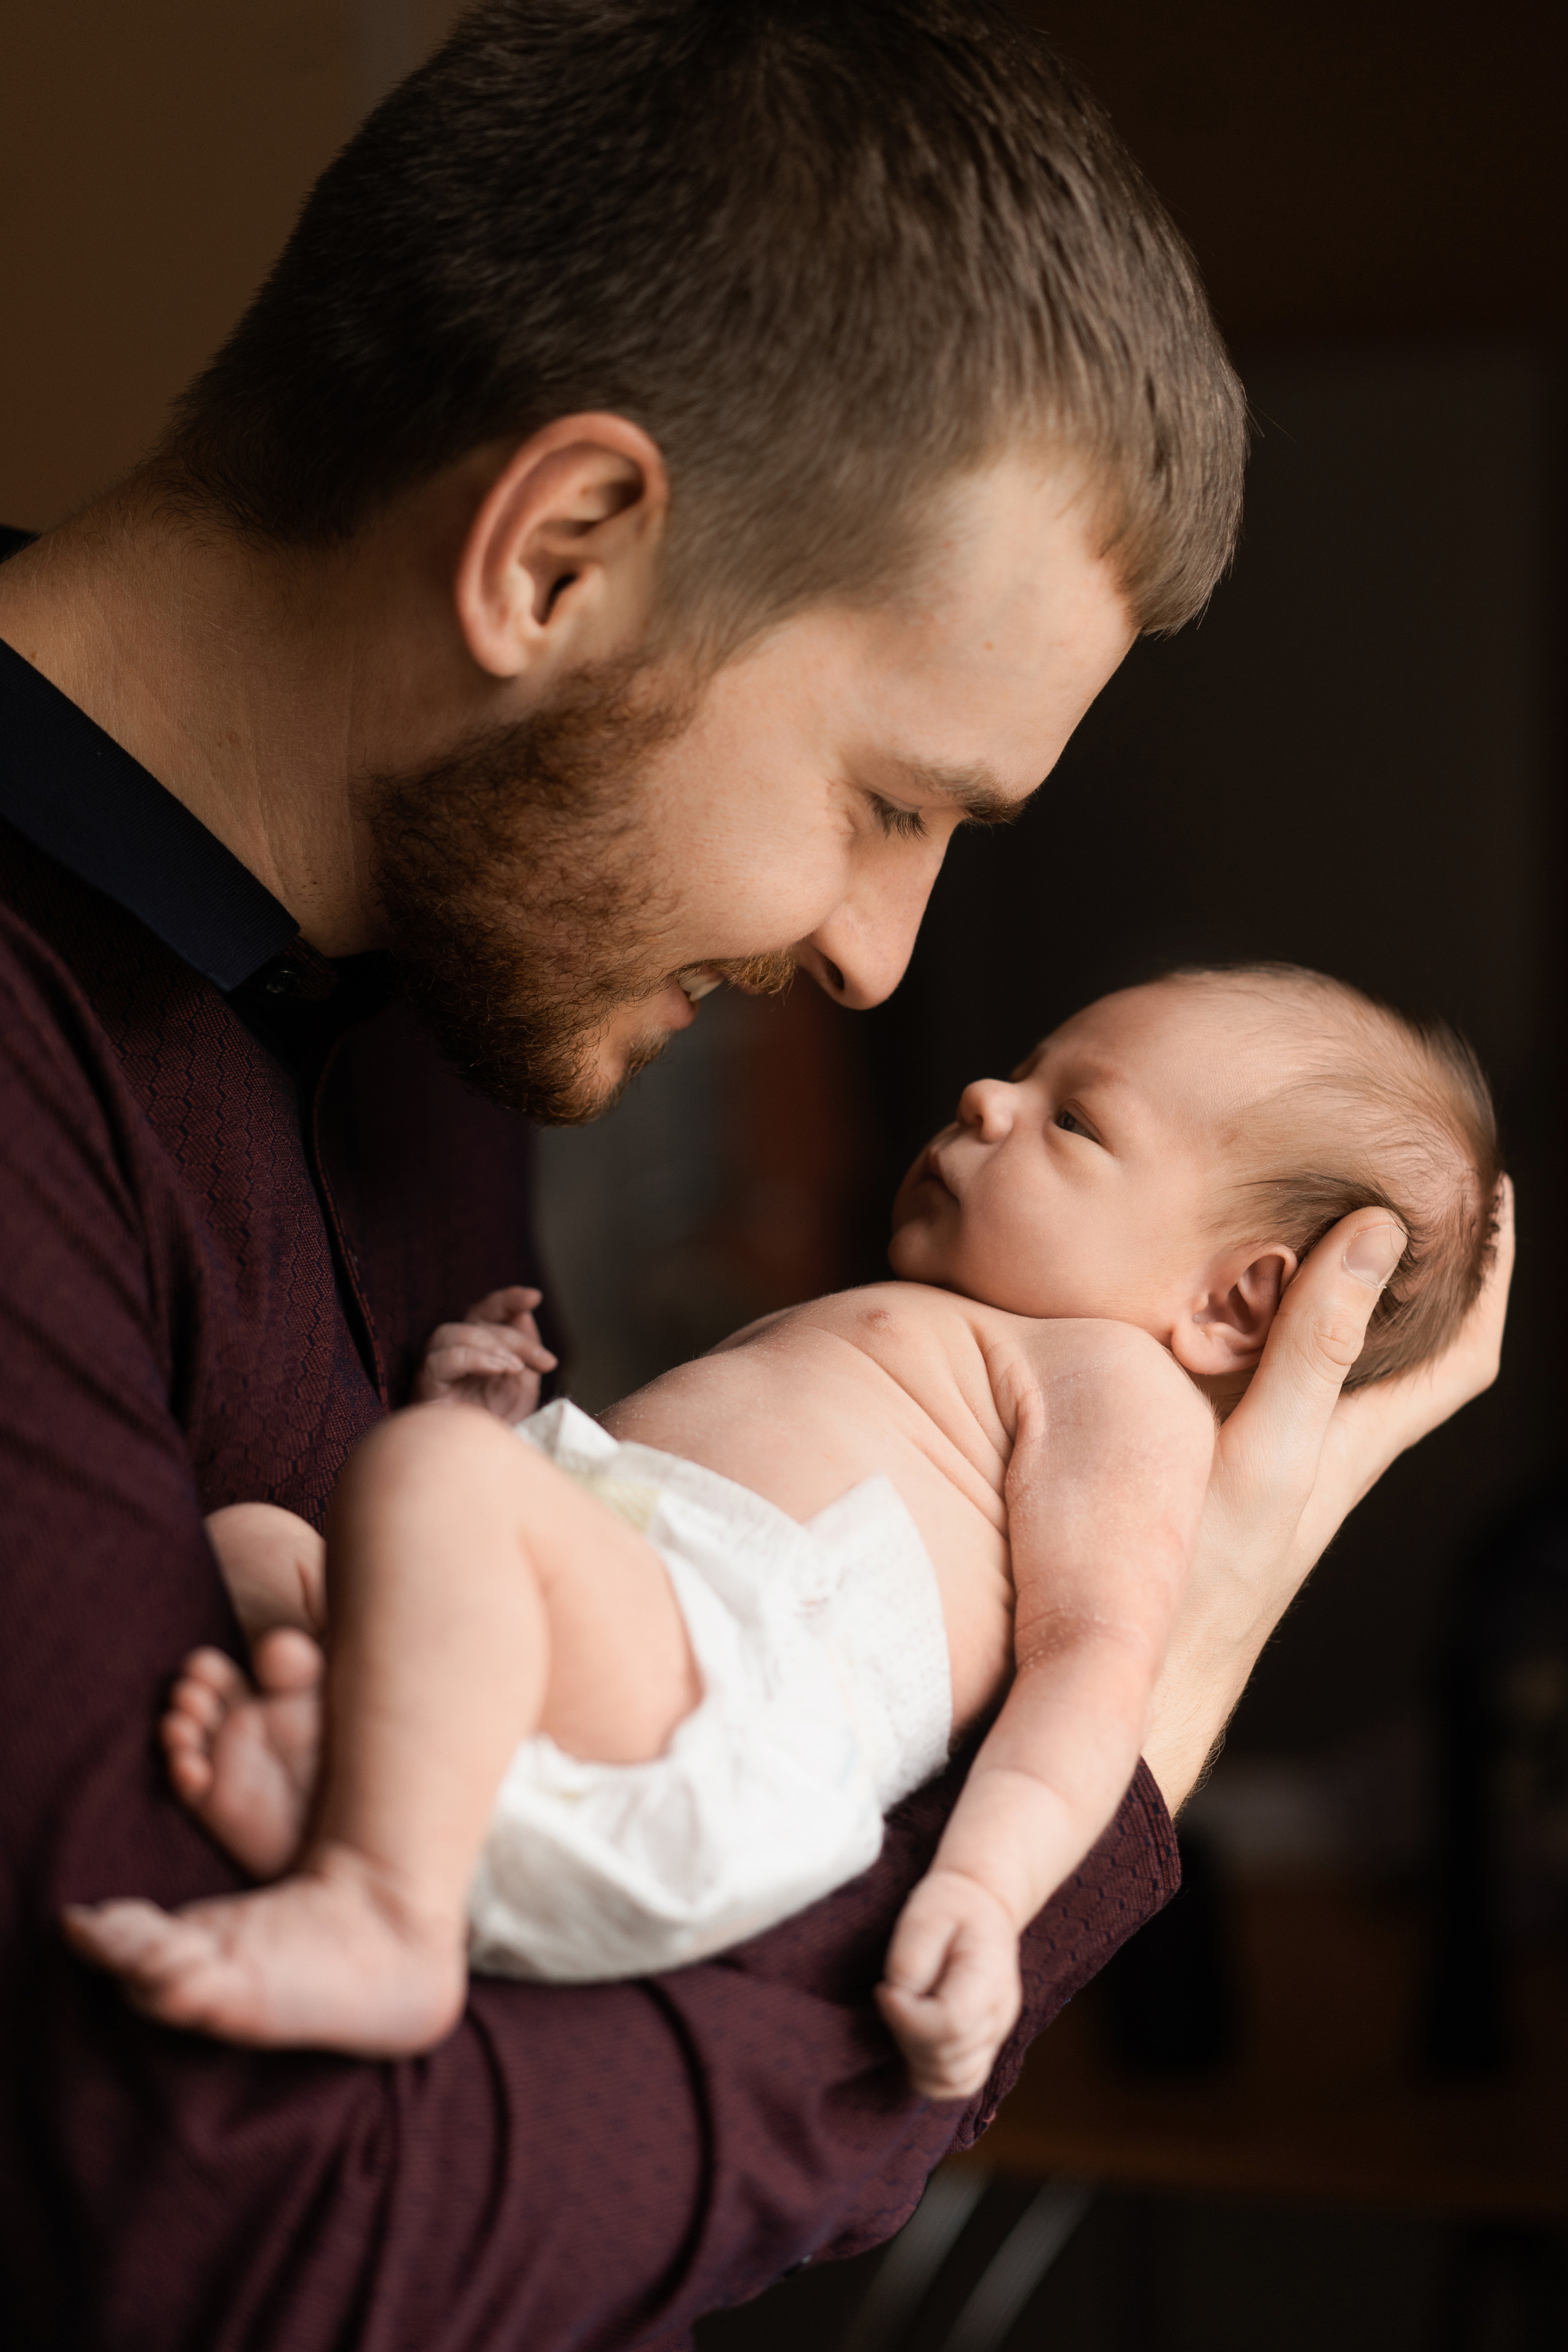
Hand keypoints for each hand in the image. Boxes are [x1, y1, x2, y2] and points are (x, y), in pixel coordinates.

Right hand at [412, 1285, 558, 1421]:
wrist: (481, 1473)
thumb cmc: (497, 1433)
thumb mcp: (522, 1390)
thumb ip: (524, 1353)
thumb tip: (524, 1314)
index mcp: (473, 1354)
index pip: (483, 1314)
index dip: (505, 1300)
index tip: (534, 1297)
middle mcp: (449, 1358)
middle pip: (472, 1322)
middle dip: (512, 1336)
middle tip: (542, 1360)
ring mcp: (433, 1373)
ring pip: (449, 1333)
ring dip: (489, 1345)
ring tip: (514, 1368)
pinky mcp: (423, 1389)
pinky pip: (440, 1360)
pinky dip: (473, 1358)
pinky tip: (498, 1370)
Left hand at [876, 1867, 1021, 2101]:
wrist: (982, 1902)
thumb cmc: (948, 1906)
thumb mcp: (922, 1917)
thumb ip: (909, 1964)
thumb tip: (898, 2004)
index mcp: (989, 1977)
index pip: (950, 2024)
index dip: (907, 2016)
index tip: (885, 1989)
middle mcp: (1000, 2015)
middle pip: (948, 2057)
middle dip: (906, 2034)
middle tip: (892, 1996)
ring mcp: (996, 2034)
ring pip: (953, 2079)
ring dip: (916, 2056)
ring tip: (904, 2015)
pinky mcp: (985, 2044)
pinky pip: (960, 2083)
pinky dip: (931, 2074)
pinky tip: (915, 2039)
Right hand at [1144, 1182, 1513, 1807]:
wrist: (1127, 1680)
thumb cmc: (1196, 1584)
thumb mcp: (1266, 1455)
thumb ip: (1315, 1350)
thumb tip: (1378, 1234)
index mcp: (1356, 1441)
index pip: (1464, 1352)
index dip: (1491, 1274)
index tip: (1491, 1186)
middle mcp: (1322, 1443)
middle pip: (1400, 1341)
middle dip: (1416, 1258)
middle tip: (1403, 1168)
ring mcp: (1265, 1452)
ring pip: (1323, 1349)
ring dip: (1331, 1278)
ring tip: (1315, 1198)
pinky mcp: (1205, 1455)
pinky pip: (1252, 1364)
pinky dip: (1252, 1312)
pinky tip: (1210, 1285)